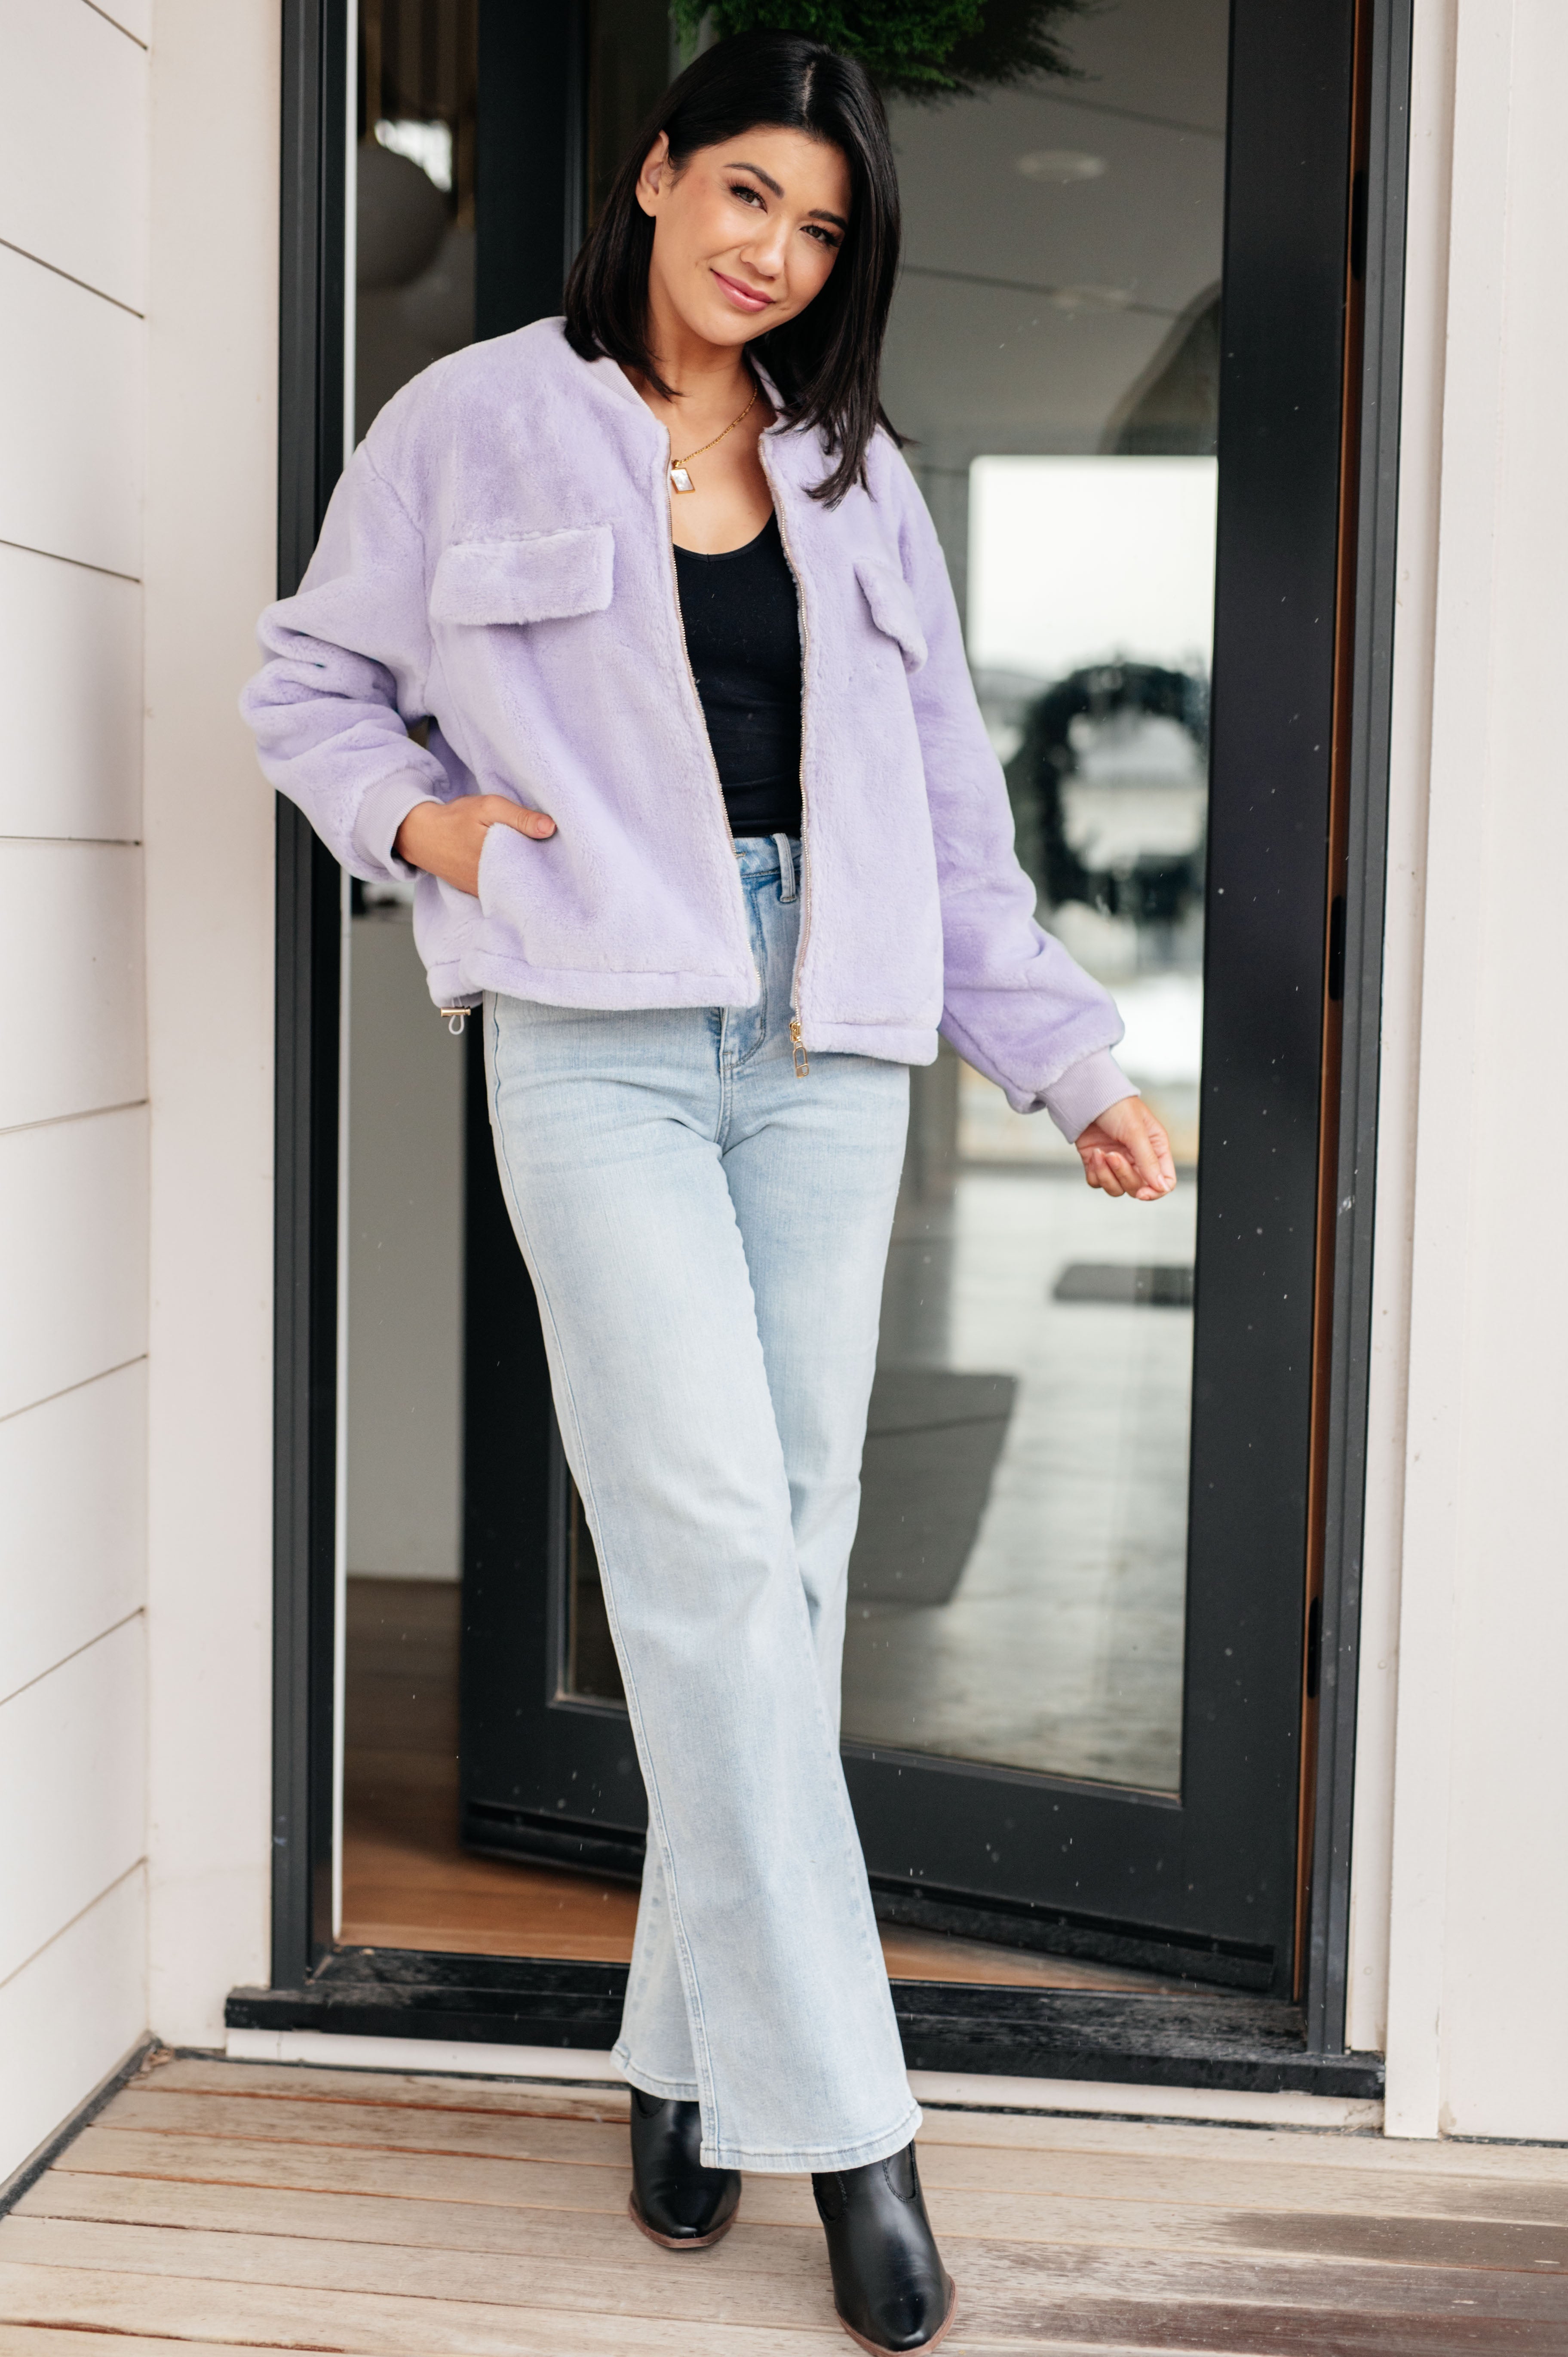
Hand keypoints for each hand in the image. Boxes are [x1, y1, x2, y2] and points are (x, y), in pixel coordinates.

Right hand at [393, 795, 555, 896]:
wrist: (421, 835)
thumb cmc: (455, 819)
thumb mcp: (488, 808)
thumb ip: (519, 817)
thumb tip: (550, 828)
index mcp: (500, 861)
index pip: (536, 868)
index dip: (551, 861)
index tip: (565, 854)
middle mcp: (494, 883)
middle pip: (528, 880)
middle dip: (542, 871)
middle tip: (559, 860)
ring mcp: (485, 890)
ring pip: (516, 887)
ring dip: (528, 876)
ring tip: (544, 866)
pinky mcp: (478, 892)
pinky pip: (502, 890)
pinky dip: (513, 881)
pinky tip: (522, 870)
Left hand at [1074, 1094, 1175, 1200]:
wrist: (1087, 1096)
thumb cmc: (1116, 1105)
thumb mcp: (1136, 1131)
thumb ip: (1148, 1160)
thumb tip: (1161, 1187)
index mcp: (1156, 1149)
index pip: (1165, 1181)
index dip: (1155, 1191)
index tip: (1141, 1192)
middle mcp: (1138, 1158)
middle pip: (1138, 1187)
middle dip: (1123, 1174)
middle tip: (1112, 1155)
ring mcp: (1118, 1162)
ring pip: (1117, 1189)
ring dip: (1106, 1175)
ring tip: (1099, 1153)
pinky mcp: (1098, 1163)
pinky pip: (1097, 1183)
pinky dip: (1094, 1173)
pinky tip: (1093, 1154)